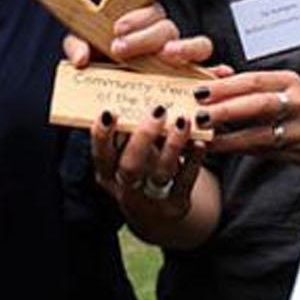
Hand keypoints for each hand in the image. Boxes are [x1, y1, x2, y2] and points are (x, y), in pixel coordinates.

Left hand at [63, 3, 213, 68]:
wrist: (107, 94)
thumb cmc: (101, 63)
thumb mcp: (85, 51)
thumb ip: (78, 47)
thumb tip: (80, 59)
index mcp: (144, 24)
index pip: (150, 12)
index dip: (135, 19)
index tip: (116, 30)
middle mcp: (166, 39)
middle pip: (168, 28)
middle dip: (146, 37)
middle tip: (122, 49)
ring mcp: (181, 60)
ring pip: (198, 45)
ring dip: (185, 49)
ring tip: (167, 57)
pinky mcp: (189, 82)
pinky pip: (209, 73)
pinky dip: (216, 72)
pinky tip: (220, 74)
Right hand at [91, 105, 204, 223]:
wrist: (156, 212)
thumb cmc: (139, 168)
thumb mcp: (126, 154)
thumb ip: (127, 131)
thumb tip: (132, 87)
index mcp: (107, 172)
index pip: (100, 154)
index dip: (102, 135)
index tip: (110, 111)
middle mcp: (125, 188)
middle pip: (130, 166)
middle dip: (143, 137)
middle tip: (158, 109)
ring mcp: (151, 200)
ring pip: (160, 173)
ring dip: (173, 144)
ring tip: (183, 119)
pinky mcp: (176, 205)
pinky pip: (186, 182)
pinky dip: (194, 161)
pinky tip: (199, 142)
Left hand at [192, 70, 299, 165]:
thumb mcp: (281, 86)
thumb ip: (249, 84)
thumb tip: (213, 76)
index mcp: (288, 82)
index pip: (254, 81)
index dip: (226, 86)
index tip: (200, 91)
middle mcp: (297, 103)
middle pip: (259, 105)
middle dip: (227, 110)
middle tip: (199, 115)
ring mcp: (299, 130)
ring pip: (261, 135)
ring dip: (230, 138)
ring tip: (205, 139)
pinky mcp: (298, 152)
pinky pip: (263, 152)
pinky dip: (240, 151)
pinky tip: (221, 150)